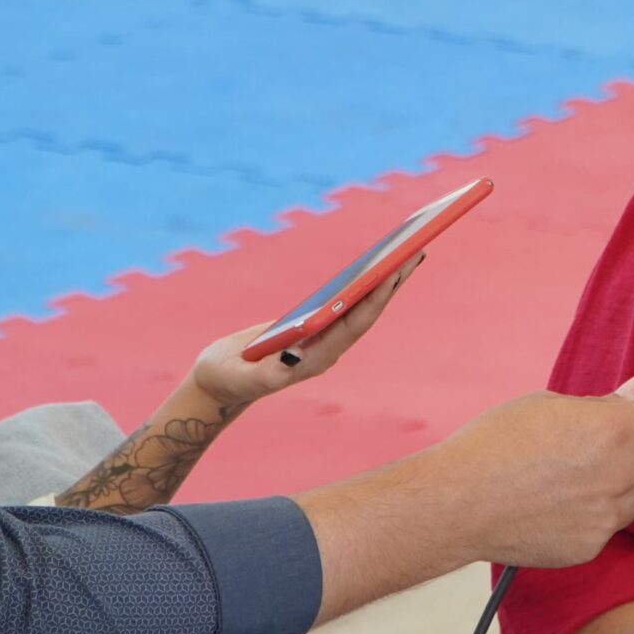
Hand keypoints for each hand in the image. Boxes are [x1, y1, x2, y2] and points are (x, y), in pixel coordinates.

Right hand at [189, 253, 422, 409]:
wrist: (219, 384)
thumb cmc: (227, 380)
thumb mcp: (244, 378)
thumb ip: (269, 374)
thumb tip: (294, 358)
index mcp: (316, 359)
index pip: (355, 324)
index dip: (376, 298)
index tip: (394, 272)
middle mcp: (326, 349)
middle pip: (367, 311)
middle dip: (391, 282)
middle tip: (414, 250)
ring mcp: (321, 338)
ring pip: (360, 305)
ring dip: (384, 280)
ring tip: (406, 251)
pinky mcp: (312, 327)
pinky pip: (344, 302)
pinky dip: (362, 283)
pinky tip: (374, 266)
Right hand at [424, 376, 633, 567]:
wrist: (457, 503)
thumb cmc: (494, 445)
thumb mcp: (548, 405)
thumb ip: (603, 403)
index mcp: (615, 429)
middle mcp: (620, 473)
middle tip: (626, 450)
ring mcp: (608, 514)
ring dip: (624, 488)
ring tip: (575, 479)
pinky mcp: (591, 545)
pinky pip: (609, 526)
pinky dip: (596, 516)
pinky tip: (558, 506)